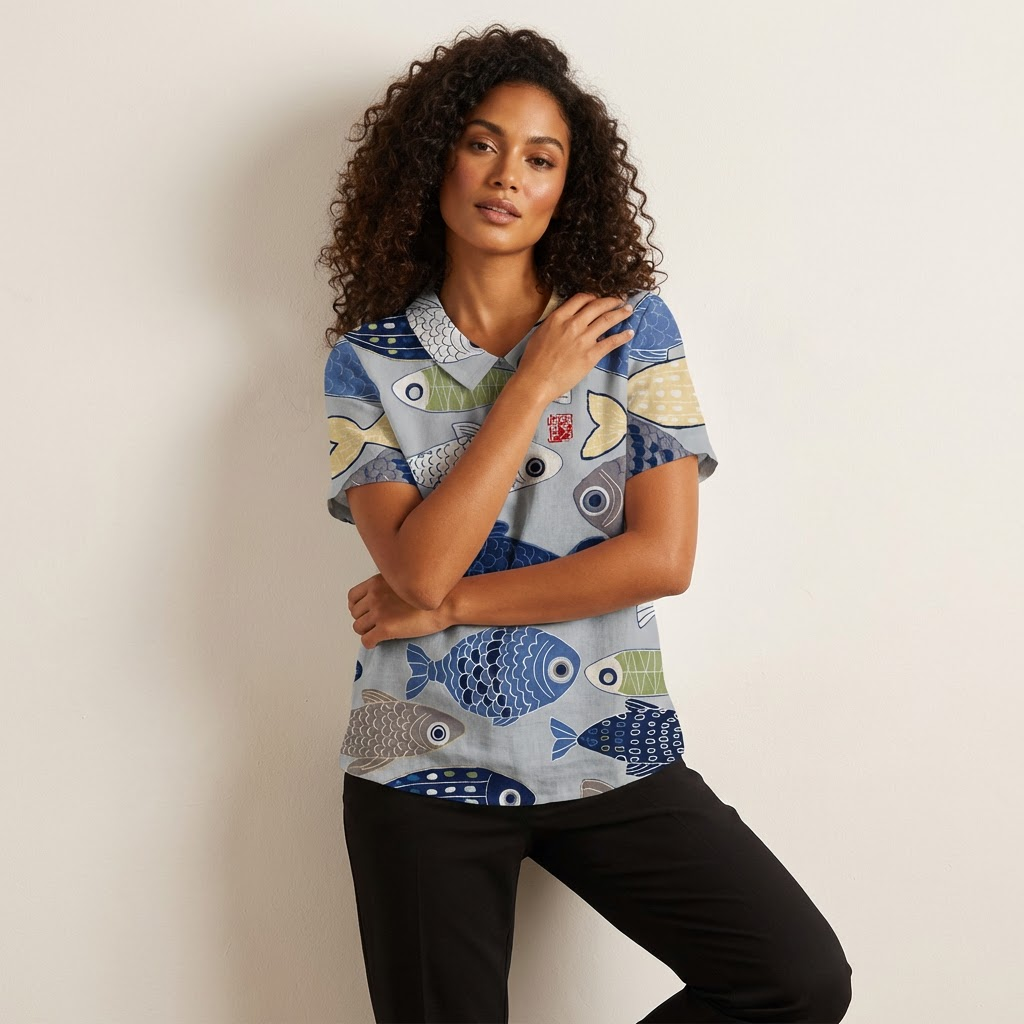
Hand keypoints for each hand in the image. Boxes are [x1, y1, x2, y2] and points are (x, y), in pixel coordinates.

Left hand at [347, 572, 452, 648]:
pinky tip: (379, 642)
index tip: (366, 612)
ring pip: (358, 627)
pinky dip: (370, 643)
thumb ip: (387, 586)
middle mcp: (374, 596)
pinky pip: (366, 641)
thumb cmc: (430, 592)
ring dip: (367, 631)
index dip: (357, 607)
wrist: (446, 603)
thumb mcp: (403, 580)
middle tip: (376, 624)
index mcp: (376, 582)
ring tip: (379, 633)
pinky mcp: (386, 629)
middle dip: (364, 620)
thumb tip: (379, 598)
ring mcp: (379, 612)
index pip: (352, 597)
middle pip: (355, 614)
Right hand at [516, 292, 634, 404]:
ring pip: (607, 320)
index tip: (599, 298)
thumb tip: (566, 320)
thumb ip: (556, 323)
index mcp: (559, 317)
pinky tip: (629, 333)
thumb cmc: (533, 360)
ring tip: (629, 310)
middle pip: (597, 306)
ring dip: (621, 313)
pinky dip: (622, 336)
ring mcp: (583, 339)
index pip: (581, 299)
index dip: (593, 296)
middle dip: (611, 300)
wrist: (536, 380)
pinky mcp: (591, 355)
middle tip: (620, 299)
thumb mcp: (541, 333)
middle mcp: (573, 324)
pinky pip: (611, 342)